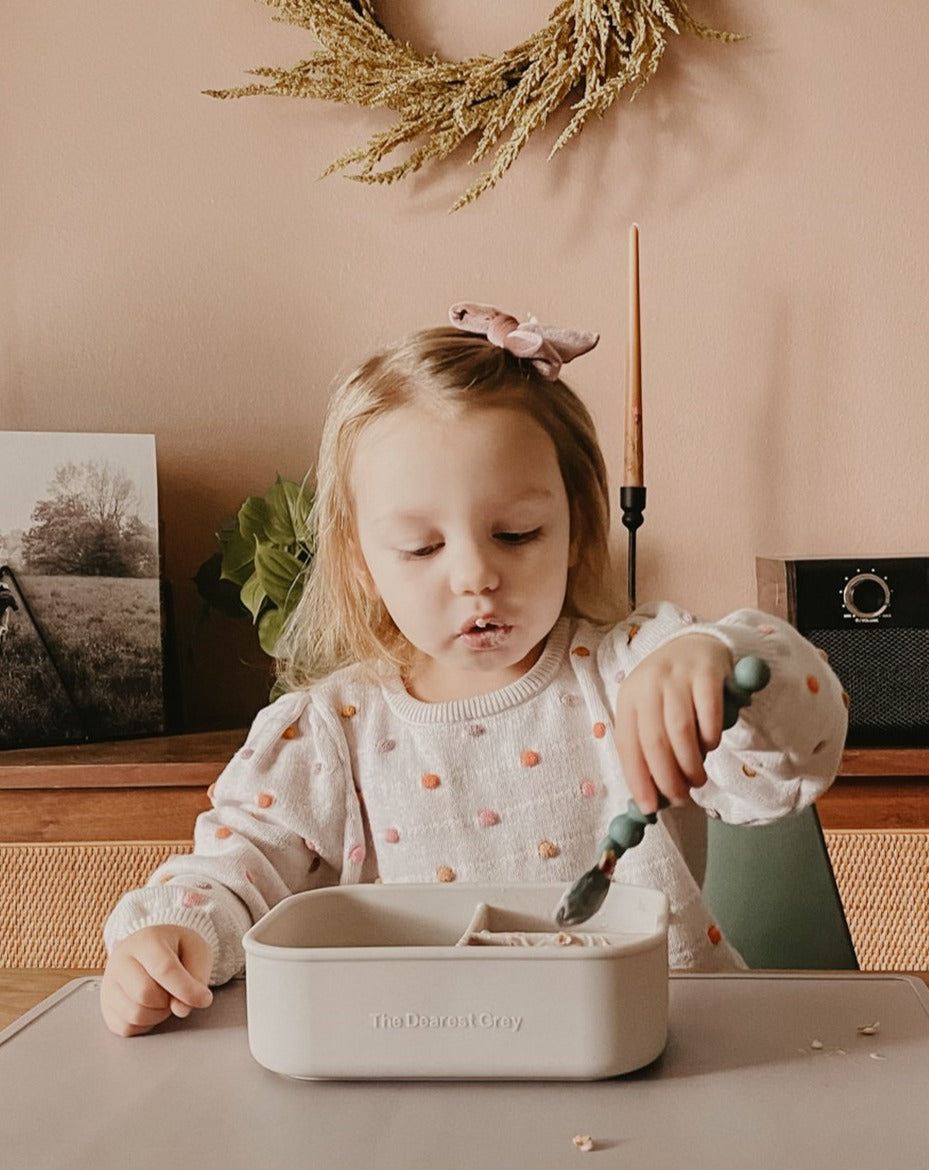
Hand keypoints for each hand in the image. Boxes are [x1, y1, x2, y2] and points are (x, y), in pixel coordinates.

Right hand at [100, 925, 212, 1036]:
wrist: (152, 948)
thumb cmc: (177, 950)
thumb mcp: (196, 951)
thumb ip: (196, 978)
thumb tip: (181, 1009)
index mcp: (146, 940)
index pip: (164, 969)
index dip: (186, 989)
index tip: (204, 999)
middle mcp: (120, 959)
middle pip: (146, 994)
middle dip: (169, 1001)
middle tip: (176, 992)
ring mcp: (109, 983)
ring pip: (135, 1014)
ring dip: (158, 1014)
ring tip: (164, 998)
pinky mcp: (105, 1005)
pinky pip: (126, 1027)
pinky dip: (145, 1024)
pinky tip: (151, 1007)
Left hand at [614, 634, 733, 813]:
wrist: (698, 646)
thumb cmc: (671, 692)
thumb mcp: (651, 712)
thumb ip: (649, 748)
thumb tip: (652, 798)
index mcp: (628, 698)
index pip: (627, 745)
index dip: (638, 780)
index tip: (650, 808)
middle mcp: (648, 684)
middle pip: (654, 740)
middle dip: (667, 778)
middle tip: (681, 798)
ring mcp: (677, 675)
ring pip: (680, 730)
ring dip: (690, 763)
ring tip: (697, 779)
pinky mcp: (707, 673)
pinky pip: (708, 713)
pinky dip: (710, 737)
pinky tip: (711, 745)